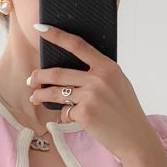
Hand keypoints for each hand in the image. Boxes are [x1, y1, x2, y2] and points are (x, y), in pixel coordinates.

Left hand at [28, 24, 160, 163]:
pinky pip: (65, 112)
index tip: (40, 29)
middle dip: (39, 76)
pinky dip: (65, 116)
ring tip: (34, 98)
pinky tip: (70, 118)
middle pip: (58, 73)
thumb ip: (100, 74)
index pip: (78, 45)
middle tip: (32, 79)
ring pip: (56, 93)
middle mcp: (99, 78)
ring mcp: (91, 96)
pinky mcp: (85, 113)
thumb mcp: (118, 84)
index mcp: (108, 67)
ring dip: (41, 95)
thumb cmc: (126, 112)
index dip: (57, 36)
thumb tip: (73, 70)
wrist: (135, 138)